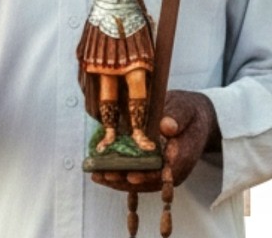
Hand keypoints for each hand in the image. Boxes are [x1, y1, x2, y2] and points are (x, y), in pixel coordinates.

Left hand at [92, 90, 217, 192]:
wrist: (194, 117)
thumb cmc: (188, 111)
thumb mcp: (184, 109)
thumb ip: (177, 117)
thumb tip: (167, 126)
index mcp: (184, 155)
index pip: (167, 172)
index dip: (148, 176)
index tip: (131, 177)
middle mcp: (174, 168)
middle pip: (150, 181)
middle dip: (126, 180)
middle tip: (105, 175)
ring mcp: (163, 170)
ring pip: (141, 181)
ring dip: (119, 181)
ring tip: (97, 175)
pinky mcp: (154, 167)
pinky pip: (137, 174)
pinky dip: (119, 175)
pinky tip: (100, 172)